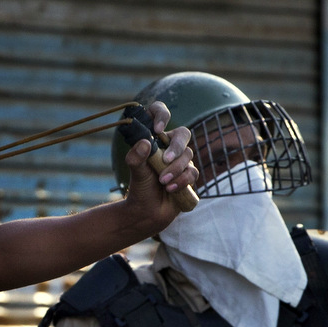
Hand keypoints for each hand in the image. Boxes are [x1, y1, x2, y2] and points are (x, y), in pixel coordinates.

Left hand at [122, 100, 198, 228]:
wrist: (147, 212)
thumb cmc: (140, 188)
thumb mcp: (135, 172)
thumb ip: (136, 157)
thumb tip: (145, 142)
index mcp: (154, 140)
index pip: (159, 114)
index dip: (161, 115)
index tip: (157, 130)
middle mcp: (170, 147)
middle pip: (183, 134)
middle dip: (176, 147)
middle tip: (165, 160)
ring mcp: (182, 160)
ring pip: (188, 156)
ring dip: (175, 169)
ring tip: (162, 182)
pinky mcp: (189, 175)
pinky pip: (192, 172)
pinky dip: (181, 180)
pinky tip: (170, 189)